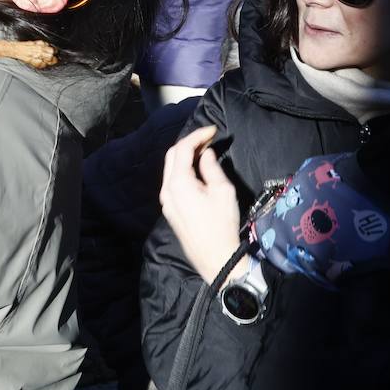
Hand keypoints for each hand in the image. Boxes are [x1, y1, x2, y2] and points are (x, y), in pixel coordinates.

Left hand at [159, 125, 241, 284]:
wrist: (216, 259)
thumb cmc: (222, 224)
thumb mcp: (222, 191)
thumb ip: (211, 168)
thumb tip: (205, 153)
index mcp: (178, 183)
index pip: (182, 149)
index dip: (197, 135)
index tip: (214, 131)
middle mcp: (166, 190)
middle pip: (172, 156)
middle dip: (189, 143)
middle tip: (209, 139)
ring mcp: (166, 201)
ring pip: (170, 169)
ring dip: (185, 157)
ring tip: (205, 151)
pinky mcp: (170, 210)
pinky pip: (173, 182)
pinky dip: (183, 170)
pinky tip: (197, 170)